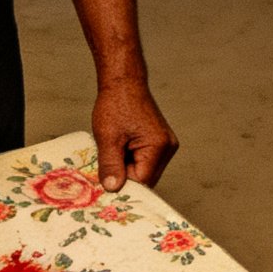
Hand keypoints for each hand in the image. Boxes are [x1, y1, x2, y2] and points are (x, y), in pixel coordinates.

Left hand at [93, 75, 177, 191]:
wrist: (123, 82)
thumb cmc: (116, 104)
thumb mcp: (108, 138)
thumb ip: (111, 166)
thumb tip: (112, 189)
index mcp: (159, 147)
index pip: (142, 182)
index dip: (122, 183)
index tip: (104, 181)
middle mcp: (168, 148)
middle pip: (145, 178)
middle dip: (125, 175)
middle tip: (106, 163)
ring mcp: (166, 144)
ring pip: (144, 171)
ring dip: (127, 167)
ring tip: (114, 149)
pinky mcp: (160, 142)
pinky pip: (145, 161)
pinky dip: (131, 159)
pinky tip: (120, 147)